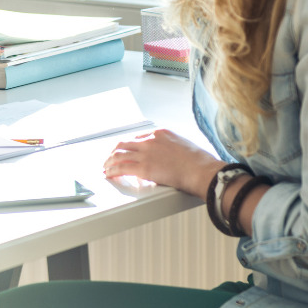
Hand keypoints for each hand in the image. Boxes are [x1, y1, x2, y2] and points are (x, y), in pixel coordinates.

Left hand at [102, 129, 220, 198]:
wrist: (202, 170)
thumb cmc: (199, 162)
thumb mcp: (185, 146)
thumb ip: (172, 149)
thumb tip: (169, 158)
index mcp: (161, 133)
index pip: (139, 137)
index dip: (131, 146)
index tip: (127, 151)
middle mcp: (150, 140)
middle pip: (125, 143)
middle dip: (115, 151)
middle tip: (111, 158)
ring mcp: (145, 153)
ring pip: (119, 154)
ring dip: (109, 161)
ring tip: (105, 167)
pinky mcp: (143, 168)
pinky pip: (122, 168)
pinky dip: (112, 171)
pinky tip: (109, 174)